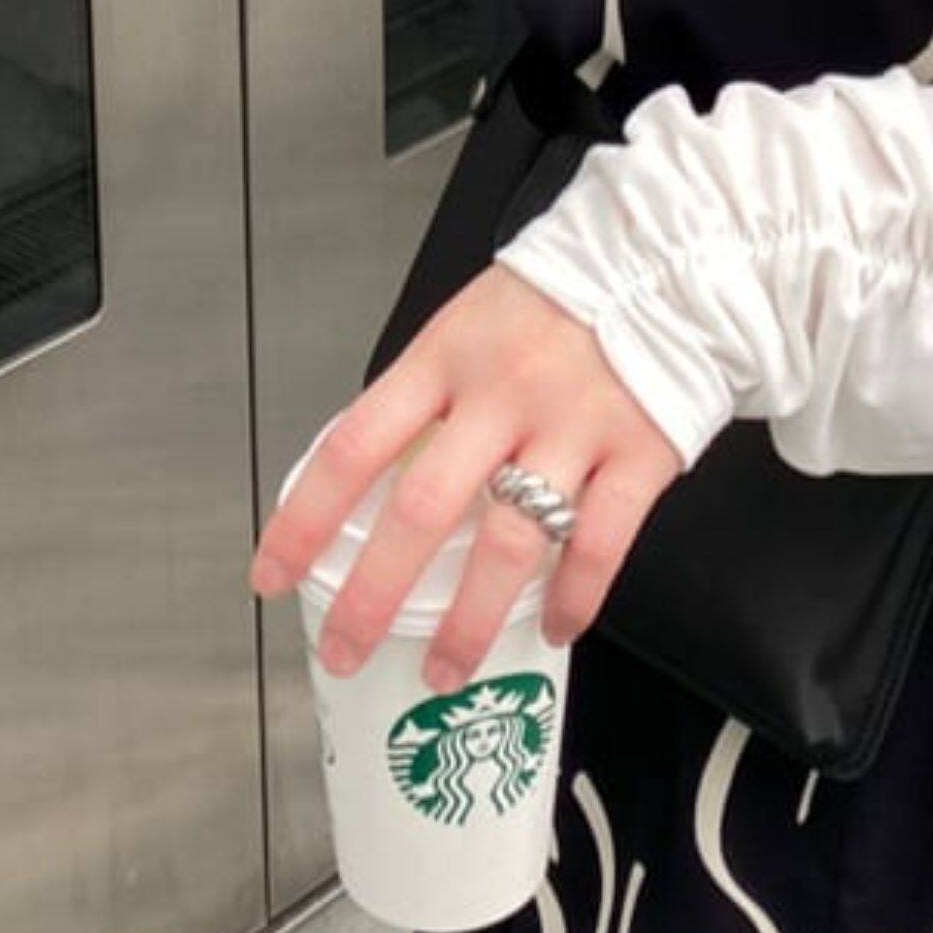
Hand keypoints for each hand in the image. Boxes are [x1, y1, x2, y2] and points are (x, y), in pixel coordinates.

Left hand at [247, 263, 682, 693]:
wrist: (661, 265)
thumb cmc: (552, 303)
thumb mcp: (465, 327)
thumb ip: (424, 397)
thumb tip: (368, 475)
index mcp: (444, 359)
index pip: (353, 447)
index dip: (303, 519)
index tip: (271, 574)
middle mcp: (501, 394)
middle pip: (421, 509)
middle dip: (373, 596)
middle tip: (345, 648)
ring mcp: (571, 426)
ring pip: (508, 544)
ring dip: (468, 623)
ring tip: (444, 668)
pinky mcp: (638, 453)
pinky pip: (598, 545)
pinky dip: (573, 598)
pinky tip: (555, 629)